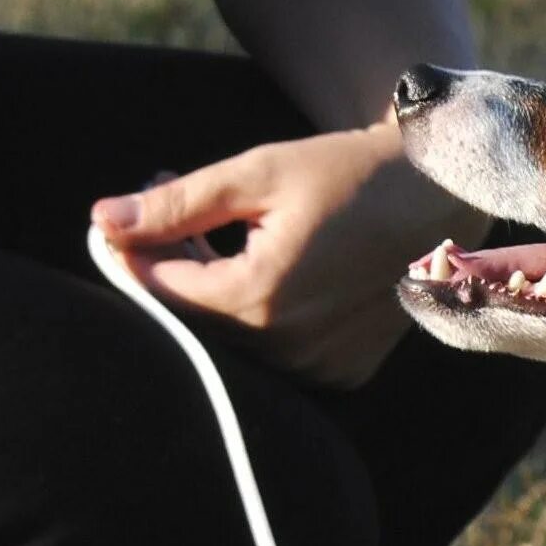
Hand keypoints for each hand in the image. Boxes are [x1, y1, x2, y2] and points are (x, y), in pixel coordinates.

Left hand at [90, 120, 483, 388]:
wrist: (443, 197)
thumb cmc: (350, 173)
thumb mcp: (258, 173)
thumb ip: (177, 204)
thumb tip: (102, 219)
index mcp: (260, 297)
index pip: (162, 289)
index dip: (130, 253)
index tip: (114, 220)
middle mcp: (288, 347)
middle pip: (195, 318)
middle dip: (170, 267)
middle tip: (163, 212)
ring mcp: (318, 368)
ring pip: (233, 338)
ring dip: (211, 291)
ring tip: (214, 233)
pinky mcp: (343, 372)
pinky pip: (275, 351)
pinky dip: (256, 314)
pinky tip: (262, 265)